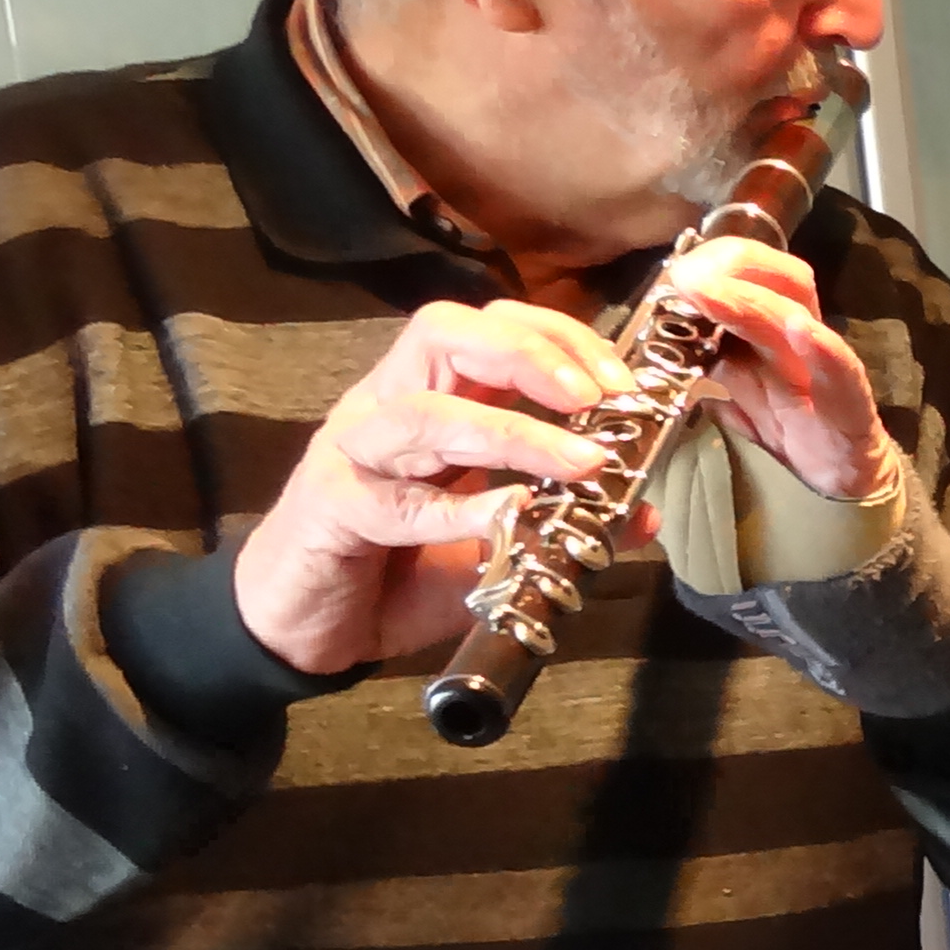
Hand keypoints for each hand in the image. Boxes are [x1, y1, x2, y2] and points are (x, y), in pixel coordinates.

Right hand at [241, 298, 629, 675]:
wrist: (306, 622)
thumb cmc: (401, 567)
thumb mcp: (499, 542)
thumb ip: (565, 520)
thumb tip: (643, 510)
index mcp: (430, 396)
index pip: (488, 327)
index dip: (557, 336)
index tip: (622, 378)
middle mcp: (386, 407)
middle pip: (442, 334)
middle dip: (528, 353)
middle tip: (596, 397)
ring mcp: (352, 453)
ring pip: (421, 413)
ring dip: (511, 431)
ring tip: (583, 463)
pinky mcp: (332, 509)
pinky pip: (395, 500)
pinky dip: (460, 508)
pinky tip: (510, 518)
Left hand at [656, 238, 896, 507]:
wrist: (837, 471)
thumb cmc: (780, 421)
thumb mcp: (723, 388)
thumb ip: (695, 359)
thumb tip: (650, 333)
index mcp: (769, 320)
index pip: (747, 268)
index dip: (710, 260)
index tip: (674, 270)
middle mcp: (800, 330)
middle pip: (776, 274)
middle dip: (726, 267)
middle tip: (684, 278)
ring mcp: (825, 362)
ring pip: (796, 314)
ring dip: (751, 300)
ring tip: (710, 291)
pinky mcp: (849, 399)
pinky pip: (839, 369)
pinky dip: (820, 348)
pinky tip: (799, 329)